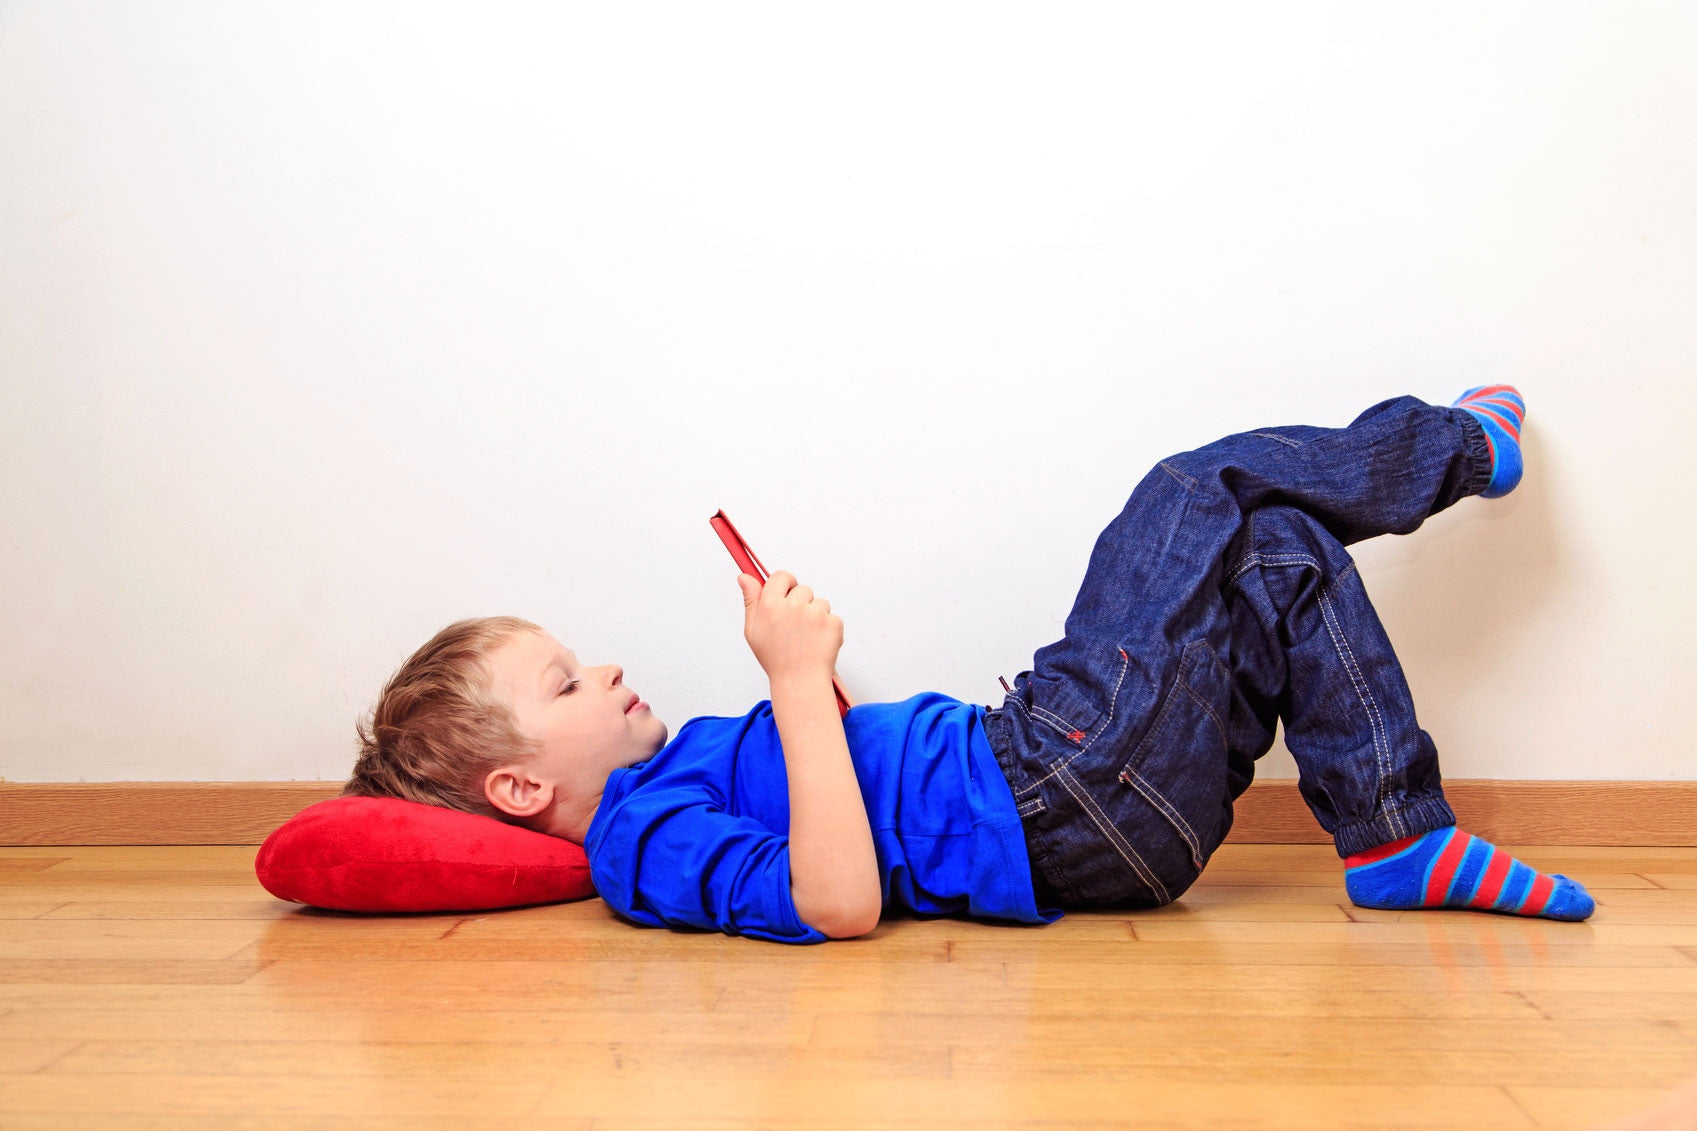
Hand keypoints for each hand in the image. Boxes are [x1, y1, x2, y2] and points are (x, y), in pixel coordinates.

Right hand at [736, 570, 842, 684]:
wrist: (800, 681)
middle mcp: (794, 605)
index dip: (785, 584)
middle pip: (802, 589)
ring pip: (819, 602)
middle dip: (801, 603)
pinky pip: (832, 617)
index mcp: (771, 605)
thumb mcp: (753, 630)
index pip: (781, 576)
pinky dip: (828, 628)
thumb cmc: (775, 659)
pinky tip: (817, 643)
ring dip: (815, 615)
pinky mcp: (832, 623)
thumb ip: (751, 600)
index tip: (786, 595)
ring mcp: (816, 613)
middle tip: (794, 628)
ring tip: (806, 638)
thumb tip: (744, 577)